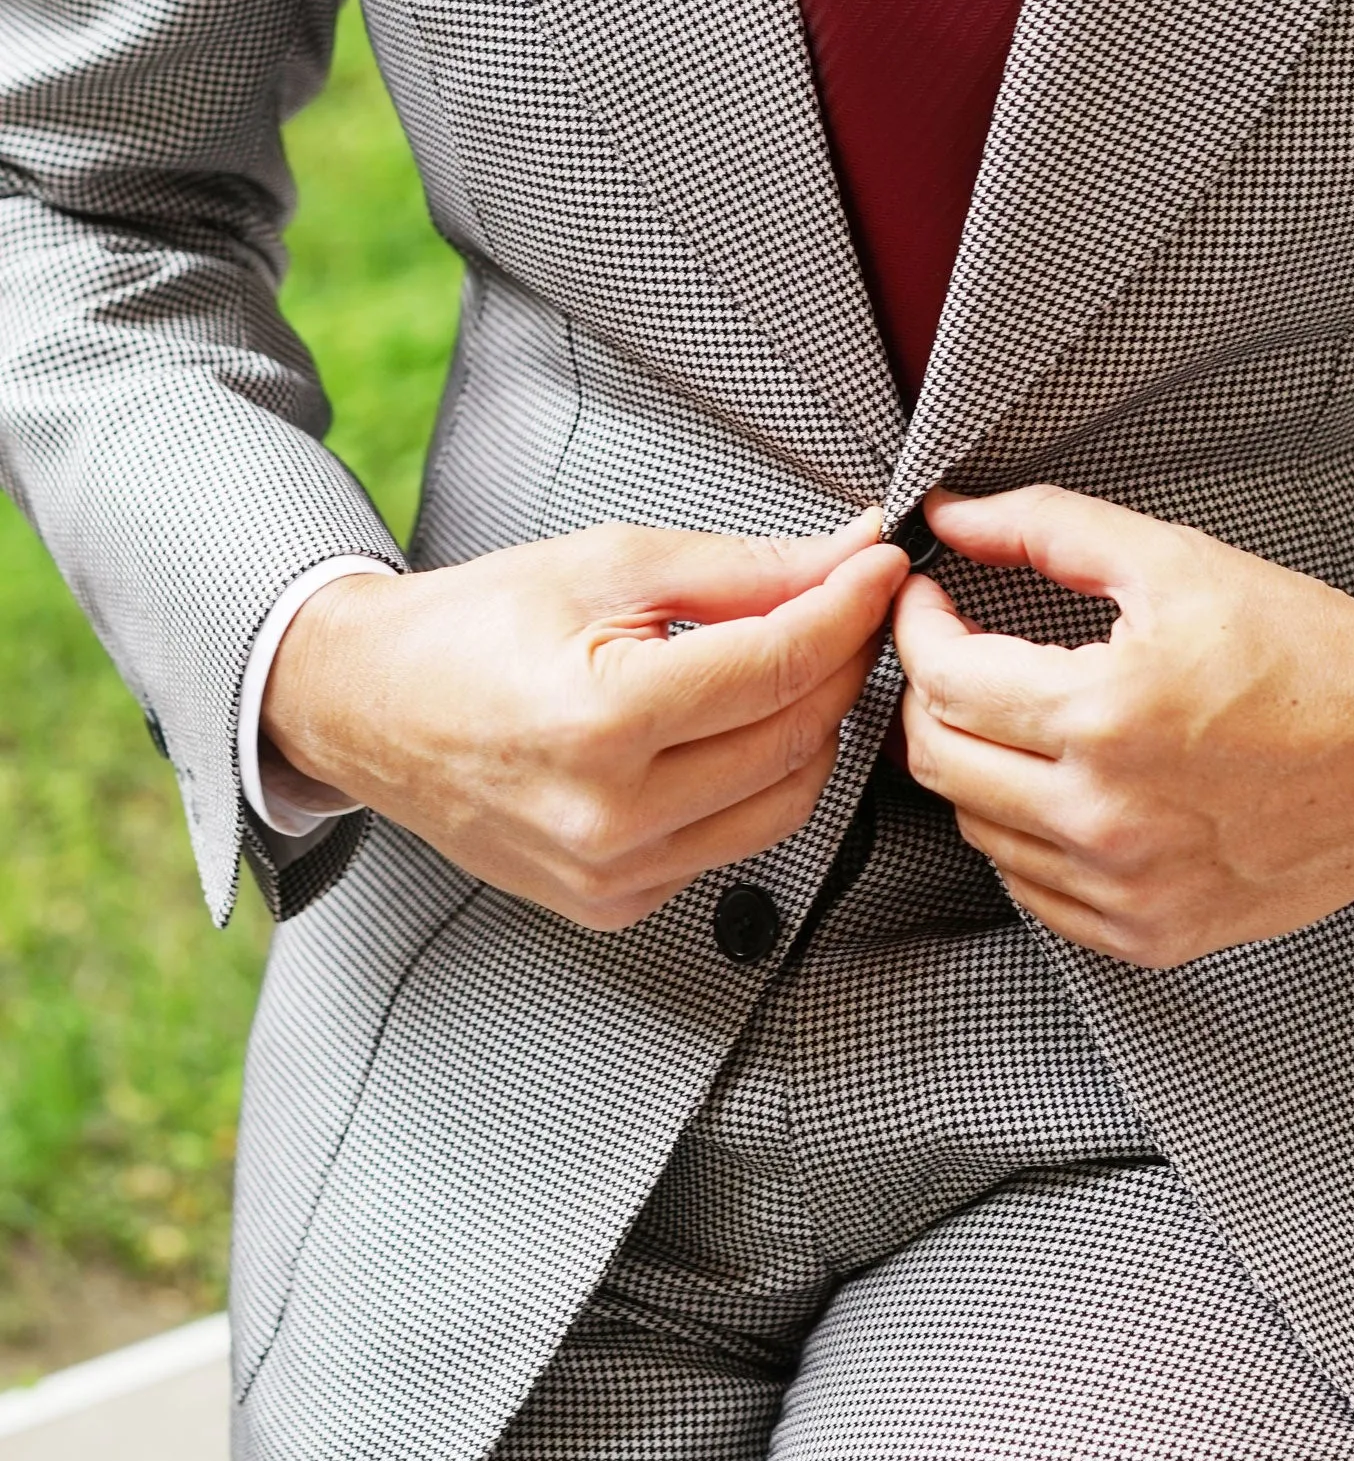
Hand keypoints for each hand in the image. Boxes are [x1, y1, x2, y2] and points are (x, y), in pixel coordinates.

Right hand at [263, 517, 907, 932]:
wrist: (367, 707)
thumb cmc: (474, 626)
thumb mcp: (608, 565)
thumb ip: (744, 568)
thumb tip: (852, 556)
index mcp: (601, 720)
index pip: (779, 664)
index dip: (849, 608)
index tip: (881, 568)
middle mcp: (607, 816)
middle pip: (795, 738)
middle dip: (839, 662)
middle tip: (846, 605)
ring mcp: (611, 874)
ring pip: (784, 803)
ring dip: (810, 728)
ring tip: (791, 664)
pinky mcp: (613, 904)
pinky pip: (732, 844)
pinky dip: (754, 783)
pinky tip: (726, 731)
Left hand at [894, 487, 1353, 967]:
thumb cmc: (1310, 653)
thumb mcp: (1176, 560)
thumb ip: (1046, 529)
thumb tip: (952, 516)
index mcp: (1104, 716)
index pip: (943, 681)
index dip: (918, 628)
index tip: (930, 601)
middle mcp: (1105, 817)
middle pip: (938, 762)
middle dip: (930, 694)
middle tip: (962, 652)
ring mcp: (1126, 890)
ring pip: (977, 830)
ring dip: (977, 763)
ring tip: (1022, 714)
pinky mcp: (1150, 934)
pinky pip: (1034, 891)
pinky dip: (1025, 834)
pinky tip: (1064, 784)